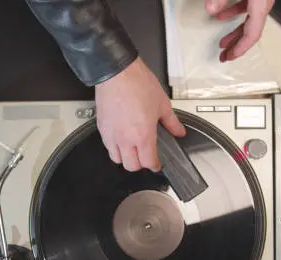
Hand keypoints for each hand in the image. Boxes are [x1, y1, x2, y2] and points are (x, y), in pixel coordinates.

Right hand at [95, 57, 185, 171]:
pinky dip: (114, 147)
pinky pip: (107, 146)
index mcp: (143, 135)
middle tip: (145, 156)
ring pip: (116, 159)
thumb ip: (172, 122)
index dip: (154, 165)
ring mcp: (111, 134)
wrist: (117, 72)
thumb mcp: (162, 104)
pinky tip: (120, 139)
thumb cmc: (137, 84)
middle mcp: (125, 139)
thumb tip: (179, 131)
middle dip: (140, 164)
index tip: (157, 163)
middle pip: (131, 166)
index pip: (148, 162)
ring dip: (125, 158)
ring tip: (132, 150)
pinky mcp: (102, 128)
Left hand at [205, 0, 274, 61]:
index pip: (252, 34)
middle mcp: (264, 4)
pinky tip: (222, 16)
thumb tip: (211, 9)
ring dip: (235, 33)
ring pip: (249, 22)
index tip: (230, 57)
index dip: (241, 48)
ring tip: (223, 43)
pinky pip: (246, 8)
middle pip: (251, 32)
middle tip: (225, 57)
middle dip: (236, 46)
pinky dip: (234, 15)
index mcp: (261, 4)